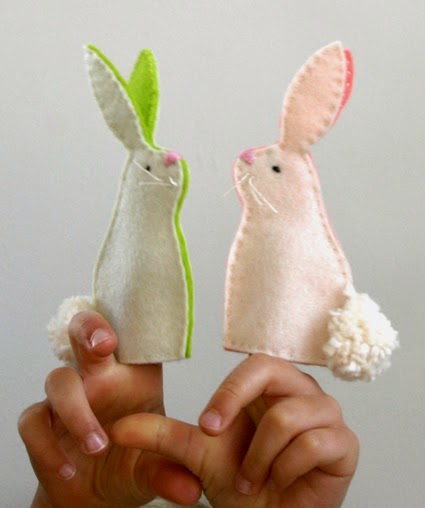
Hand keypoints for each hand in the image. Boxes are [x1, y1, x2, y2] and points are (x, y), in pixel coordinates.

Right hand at [18, 312, 201, 506]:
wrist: (96, 494)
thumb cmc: (132, 464)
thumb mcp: (154, 471)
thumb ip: (170, 475)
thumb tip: (190, 492)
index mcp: (133, 375)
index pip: (134, 339)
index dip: (134, 324)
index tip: (141, 328)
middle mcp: (99, 377)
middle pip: (86, 335)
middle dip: (91, 330)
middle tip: (103, 343)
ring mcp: (69, 396)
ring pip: (59, 380)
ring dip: (76, 411)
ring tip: (98, 445)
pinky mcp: (43, 422)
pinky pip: (34, 421)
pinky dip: (48, 446)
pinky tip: (67, 469)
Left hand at [112, 354, 358, 507]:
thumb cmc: (240, 481)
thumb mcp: (196, 454)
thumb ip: (160, 435)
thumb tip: (117, 429)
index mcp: (271, 384)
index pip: (254, 364)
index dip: (229, 393)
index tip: (207, 427)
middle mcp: (302, 390)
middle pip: (273, 372)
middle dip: (243, 420)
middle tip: (232, 458)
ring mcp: (327, 414)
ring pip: (287, 418)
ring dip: (261, 460)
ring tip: (255, 479)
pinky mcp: (345, 443)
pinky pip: (312, 445)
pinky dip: (285, 472)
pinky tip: (282, 484)